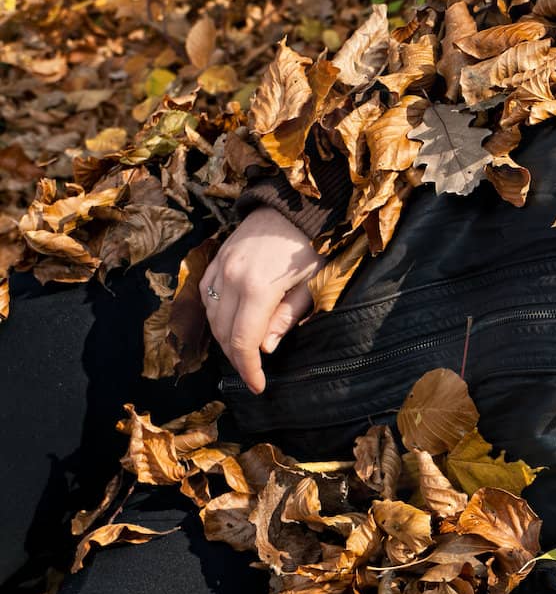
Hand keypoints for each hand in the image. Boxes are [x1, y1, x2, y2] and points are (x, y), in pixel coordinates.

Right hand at [201, 206, 324, 393]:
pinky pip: (207, 295)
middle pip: (223, 332)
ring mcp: (219, 267)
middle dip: (237, 358)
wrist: (292, 206)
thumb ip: (287, 317)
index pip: (243, 340)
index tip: (258, 387)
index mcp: (257, 287)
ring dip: (224, 339)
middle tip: (254, 374)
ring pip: (211, 316)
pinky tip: (230, 325)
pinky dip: (215, 316)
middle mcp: (231, 278)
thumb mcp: (311, 285)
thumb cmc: (310, 246)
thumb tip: (265, 349)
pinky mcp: (215, 259)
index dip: (249, 369)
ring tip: (244, 354)